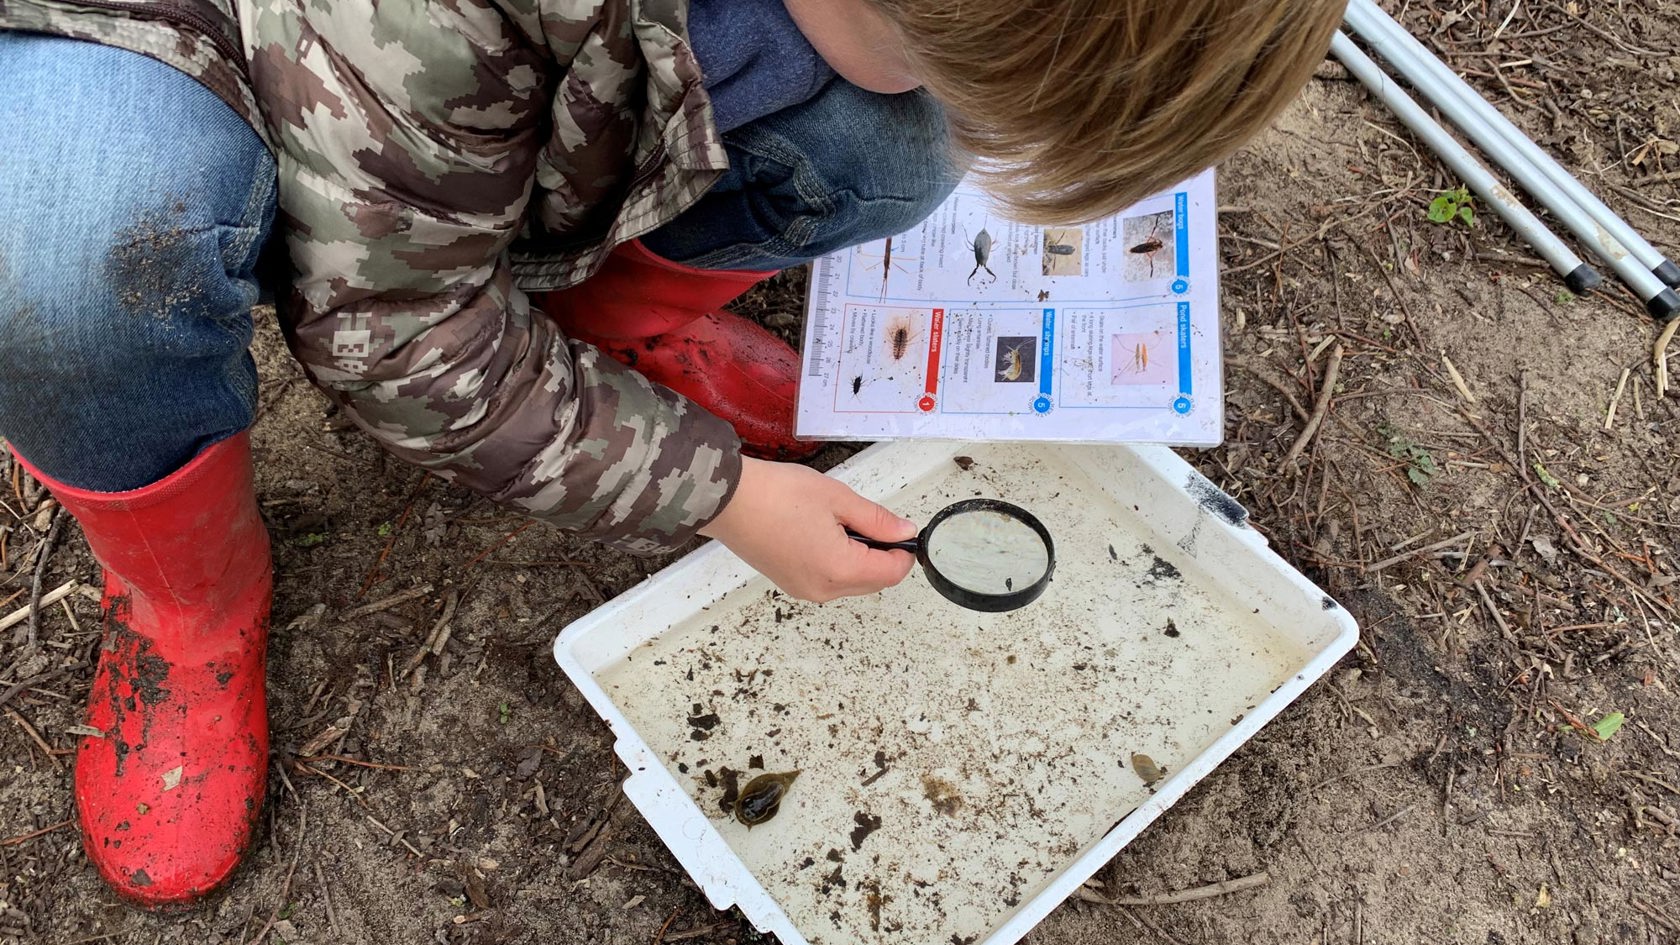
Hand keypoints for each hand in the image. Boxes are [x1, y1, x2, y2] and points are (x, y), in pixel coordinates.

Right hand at [700, 457, 916, 602]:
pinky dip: (838, 562)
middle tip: (870, 521)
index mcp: (839, 569)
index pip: (892, 572)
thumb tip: (904, 532)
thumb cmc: (776, 495)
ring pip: (852, 583)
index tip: (902, 530)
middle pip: (874, 582)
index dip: (904, 551)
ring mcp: (804, 590)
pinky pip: (829, 581)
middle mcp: (823, 589)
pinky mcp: (790, 584)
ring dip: (859, 559)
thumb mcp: (838, 498)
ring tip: (840, 523)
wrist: (728, 500)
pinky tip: (824, 534)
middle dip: (882, 555)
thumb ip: (877, 519)